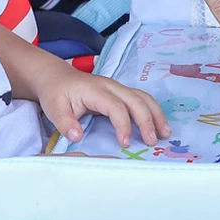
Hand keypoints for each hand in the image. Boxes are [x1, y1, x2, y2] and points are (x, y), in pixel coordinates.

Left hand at [34, 64, 170, 147]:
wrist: (56, 76)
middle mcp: (111, 86)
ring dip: (155, 114)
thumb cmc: (56, 92)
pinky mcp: (120, 92)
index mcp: (96, 90)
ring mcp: (117, 87)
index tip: (125, 143)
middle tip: (153, 141)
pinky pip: (140, 99)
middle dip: (147, 120)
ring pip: (142, 97)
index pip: (116, 106)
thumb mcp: (54, 108)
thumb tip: (78, 137)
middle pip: (135, 99)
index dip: (123, 124)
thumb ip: (65, 123)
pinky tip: (159, 124)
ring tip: (165, 133)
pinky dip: (152, 110)